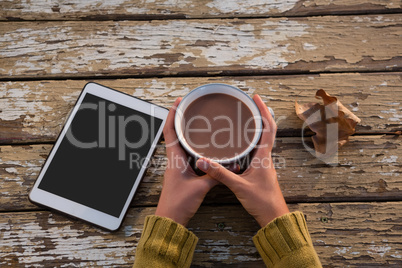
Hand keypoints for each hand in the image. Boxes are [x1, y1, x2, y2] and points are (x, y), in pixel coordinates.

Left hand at [155, 98, 217, 225]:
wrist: (170, 219)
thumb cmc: (178, 203)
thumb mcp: (200, 188)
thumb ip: (215, 176)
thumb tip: (230, 166)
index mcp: (174, 159)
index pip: (169, 131)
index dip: (172, 114)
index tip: (178, 102)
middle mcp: (174, 160)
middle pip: (174, 133)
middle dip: (181, 119)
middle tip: (191, 108)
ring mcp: (177, 166)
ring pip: (180, 144)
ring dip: (186, 132)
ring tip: (198, 122)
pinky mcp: (182, 173)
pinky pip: (187, 155)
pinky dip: (193, 147)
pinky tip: (203, 146)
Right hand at [196, 94, 288, 226]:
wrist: (273, 217)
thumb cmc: (262, 202)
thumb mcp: (238, 186)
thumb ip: (219, 173)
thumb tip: (202, 161)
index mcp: (263, 157)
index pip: (267, 128)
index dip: (263, 111)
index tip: (256, 99)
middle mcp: (266, 157)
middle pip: (267, 130)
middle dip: (260, 114)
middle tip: (250, 103)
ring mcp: (264, 163)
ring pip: (263, 139)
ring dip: (257, 126)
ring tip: (246, 116)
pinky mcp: (260, 169)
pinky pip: (258, 149)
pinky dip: (252, 140)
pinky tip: (243, 141)